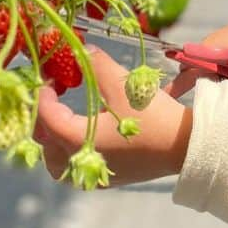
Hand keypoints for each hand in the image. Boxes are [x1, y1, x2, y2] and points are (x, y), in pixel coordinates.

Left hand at [36, 45, 192, 187]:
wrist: (185, 146)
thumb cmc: (153, 116)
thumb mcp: (124, 84)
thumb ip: (98, 65)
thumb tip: (84, 50)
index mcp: (79, 139)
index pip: (47, 117)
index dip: (42, 96)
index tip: (47, 80)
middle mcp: (81, 162)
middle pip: (46, 146)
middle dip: (44, 121)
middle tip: (53, 99)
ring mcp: (95, 174)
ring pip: (58, 163)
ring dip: (55, 143)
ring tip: (64, 122)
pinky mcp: (109, 178)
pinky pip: (76, 169)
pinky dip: (72, 153)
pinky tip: (85, 135)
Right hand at [164, 2, 227, 98]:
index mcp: (213, 46)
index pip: (188, 69)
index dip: (177, 86)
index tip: (166, 102)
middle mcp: (210, 50)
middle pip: (192, 75)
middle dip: (192, 90)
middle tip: (199, 113)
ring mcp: (218, 54)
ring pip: (207, 77)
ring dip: (212, 89)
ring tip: (221, 106)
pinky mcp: (227, 59)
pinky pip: (218, 75)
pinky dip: (222, 84)